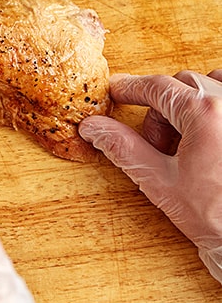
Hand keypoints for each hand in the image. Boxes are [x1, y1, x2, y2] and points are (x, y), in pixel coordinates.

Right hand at [79, 70, 221, 282]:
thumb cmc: (217, 217)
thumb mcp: (159, 181)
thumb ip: (122, 147)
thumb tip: (94, 128)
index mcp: (205, 113)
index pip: (157, 87)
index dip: (130, 88)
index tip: (117, 91)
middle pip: (180, 86)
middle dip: (159, 109)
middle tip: (154, 143)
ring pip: (207, 87)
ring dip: (188, 106)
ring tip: (185, 143)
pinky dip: (214, 102)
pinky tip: (208, 130)